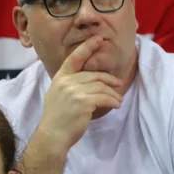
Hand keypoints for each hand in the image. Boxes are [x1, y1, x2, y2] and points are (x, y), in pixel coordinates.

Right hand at [36, 36, 123, 152]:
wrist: (54, 134)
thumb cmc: (59, 116)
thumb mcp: (59, 94)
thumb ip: (71, 83)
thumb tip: (92, 79)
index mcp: (60, 78)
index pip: (75, 58)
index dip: (87, 47)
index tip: (99, 39)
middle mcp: (66, 82)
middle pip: (94, 75)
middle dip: (109, 80)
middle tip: (119, 84)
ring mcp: (74, 91)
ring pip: (102, 87)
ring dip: (113, 94)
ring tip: (118, 100)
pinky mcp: (83, 102)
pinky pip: (105, 98)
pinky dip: (113, 101)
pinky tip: (116, 105)